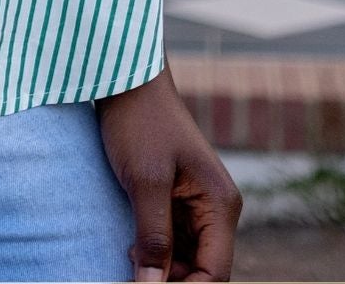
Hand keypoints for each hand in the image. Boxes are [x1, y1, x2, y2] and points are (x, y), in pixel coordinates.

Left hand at [96, 64, 242, 279]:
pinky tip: (129, 246)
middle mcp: (215, 209)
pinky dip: (153, 250)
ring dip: (160, 267)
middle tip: (134, 276)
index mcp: (220, 205)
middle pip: (202, 270)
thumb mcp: (145, 181)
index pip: (215, 273)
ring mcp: (195, 205)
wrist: (124, 80)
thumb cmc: (139, 122)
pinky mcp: (174, 199)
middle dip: (171, 279)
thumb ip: (153, 237)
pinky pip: (171, 240)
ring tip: (129, 257)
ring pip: (185, 258)